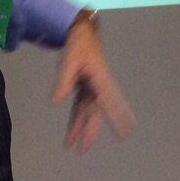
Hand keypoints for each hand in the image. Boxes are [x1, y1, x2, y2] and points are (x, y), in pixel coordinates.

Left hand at [51, 11, 134, 152]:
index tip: (123, 133)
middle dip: (90, 130)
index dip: (115, 118)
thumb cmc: (78, 44)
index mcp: (99, 80)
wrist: (80, 31)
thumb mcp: (69, 60)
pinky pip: (80, 106)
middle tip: (84, 149)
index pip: (107, 103)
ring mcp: (91, 88)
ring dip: (80, 127)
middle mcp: (98, 87)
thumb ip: (64, 80)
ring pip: (86, 112)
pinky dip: (76, 118)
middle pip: (95, 112)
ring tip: (72, 146)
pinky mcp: (84, 87)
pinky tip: (71, 131)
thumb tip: (56, 101)